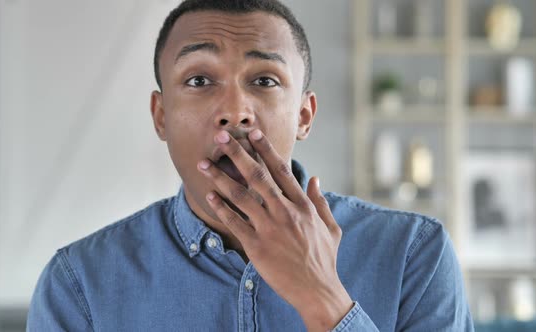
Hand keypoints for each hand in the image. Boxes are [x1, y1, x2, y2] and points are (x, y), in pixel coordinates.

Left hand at [197, 129, 353, 330]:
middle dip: (237, 154)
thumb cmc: (324, 259)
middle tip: (221, 137)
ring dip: (220, 178)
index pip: (281, 170)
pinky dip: (221, 208)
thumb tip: (315, 180)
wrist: (317, 290)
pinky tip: (210, 197)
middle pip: (257, 176)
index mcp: (303, 205)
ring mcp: (270, 228)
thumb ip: (321, 202)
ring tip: (204, 164)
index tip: (252, 133)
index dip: (265, 149)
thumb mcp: (331, 227)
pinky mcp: (256, 246)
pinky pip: (234, 223)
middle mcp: (285, 212)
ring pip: (241, 196)